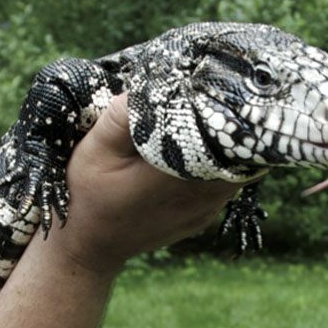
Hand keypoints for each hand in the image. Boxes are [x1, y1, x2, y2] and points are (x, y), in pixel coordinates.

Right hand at [52, 95, 241, 272]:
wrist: (90, 244)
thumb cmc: (88, 193)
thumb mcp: (95, 148)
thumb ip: (125, 116)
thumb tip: (156, 83)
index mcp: (178, 175)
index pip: (224, 136)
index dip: (224, 109)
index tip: (216, 86)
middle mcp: (202, 196)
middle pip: (238, 151)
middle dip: (228, 124)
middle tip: (215, 96)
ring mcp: (207, 210)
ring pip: (237, 168)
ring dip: (224, 146)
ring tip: (205, 122)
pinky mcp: (204, 216)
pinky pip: (225, 184)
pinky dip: (218, 165)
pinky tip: (197, 153)